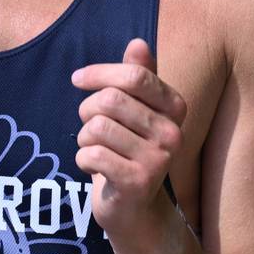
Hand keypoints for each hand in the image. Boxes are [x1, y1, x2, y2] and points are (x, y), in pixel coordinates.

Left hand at [71, 38, 186, 247]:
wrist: (135, 210)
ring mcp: (158, 160)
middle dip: (88, 110)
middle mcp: (173, 133)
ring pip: (97, 127)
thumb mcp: (135, 113)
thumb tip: (138, 43)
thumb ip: (138, 79)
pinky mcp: (137, 182)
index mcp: (175, 108)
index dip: (100, 73)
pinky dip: (83, 159)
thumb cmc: (129, 151)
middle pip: (111, 100)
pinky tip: (93, 168)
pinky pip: (92, 154)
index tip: (78, 79)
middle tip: (90, 127)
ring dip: (85, 138)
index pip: (135, 76)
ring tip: (95, 149)